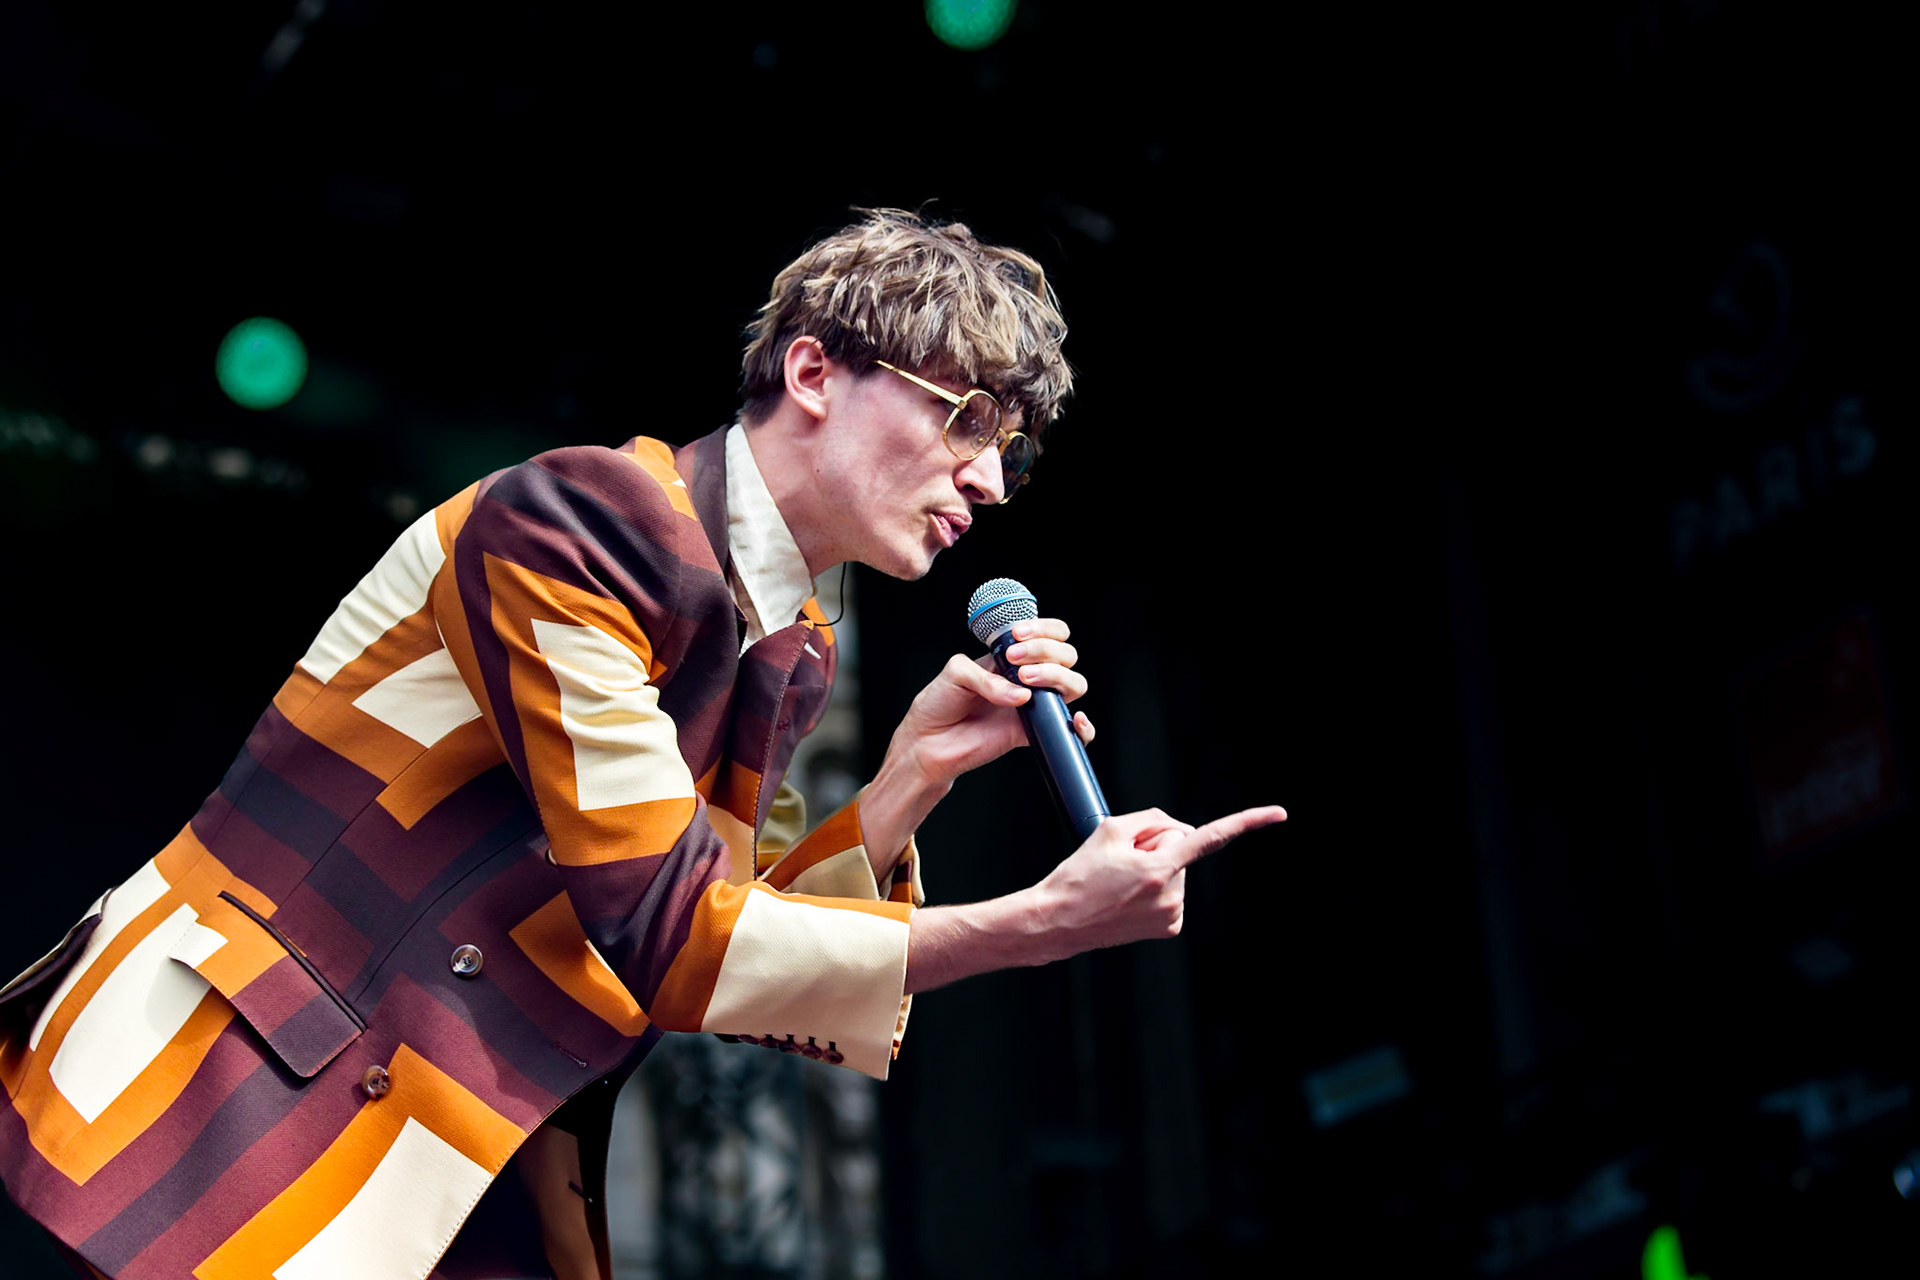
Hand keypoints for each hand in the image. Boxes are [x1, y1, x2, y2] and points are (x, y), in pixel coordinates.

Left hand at [886, 616, 1092, 791]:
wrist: (928, 742)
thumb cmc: (939, 703)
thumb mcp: (956, 673)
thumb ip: (986, 678)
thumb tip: (1022, 696)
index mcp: (1012, 657)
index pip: (1049, 634)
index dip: (1043, 630)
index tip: (1018, 636)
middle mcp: (1028, 678)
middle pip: (1067, 655)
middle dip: (1045, 650)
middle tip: (1015, 661)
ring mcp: (1034, 704)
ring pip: (1074, 684)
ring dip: (1056, 676)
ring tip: (1024, 682)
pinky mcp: (1033, 733)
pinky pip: (1071, 732)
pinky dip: (1084, 727)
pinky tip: (1073, 719)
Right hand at [903, 803, 1286, 992]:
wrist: (1057, 920)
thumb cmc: (1078, 874)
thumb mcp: (1109, 828)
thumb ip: (1152, 820)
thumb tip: (1177, 831)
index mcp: (1160, 868)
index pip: (1210, 837)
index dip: (1248, 822)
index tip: (1280, 813)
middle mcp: (1173, 895)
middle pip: (1181, 847)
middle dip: (1158, 845)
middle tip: (1120, 859)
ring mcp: (1172, 915)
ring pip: (1177, 870)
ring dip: (1153, 867)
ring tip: (1118, 881)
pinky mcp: (1168, 928)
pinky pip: (1171, 891)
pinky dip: (1154, 886)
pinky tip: (1127, 895)